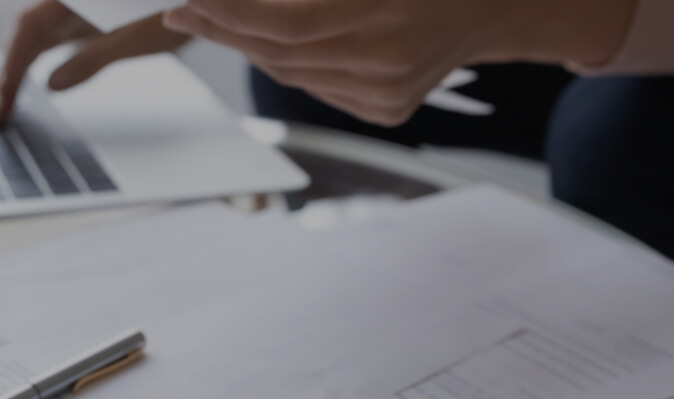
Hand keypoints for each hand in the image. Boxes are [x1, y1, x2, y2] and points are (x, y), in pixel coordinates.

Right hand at [0, 0, 189, 125]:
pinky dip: (40, 61)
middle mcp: (69, 0)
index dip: (12, 64)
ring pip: (37, 37)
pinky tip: (33, 84)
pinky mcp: (88, 18)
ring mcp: (77, 7)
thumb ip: (90, 60)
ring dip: (21, 69)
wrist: (201, 4)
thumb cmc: (172, 10)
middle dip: (10, 72)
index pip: (29, 29)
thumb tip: (52, 84)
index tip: (3, 97)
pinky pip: (54, 39)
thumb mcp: (134, 40)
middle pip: (27, 33)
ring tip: (8, 105)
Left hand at [162, 0, 632, 126]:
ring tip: (222, 20)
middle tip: (188, 10)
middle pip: (281, 53)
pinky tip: (274, 43)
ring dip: (250, 47)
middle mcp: (388, 58)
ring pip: (292, 76)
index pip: (284, 21)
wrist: (485, 6)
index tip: (189, 0)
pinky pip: (317, 89)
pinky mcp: (387, 111)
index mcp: (385, 8)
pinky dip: (289, 65)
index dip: (228, 13)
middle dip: (226, 30)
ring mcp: (389, 92)